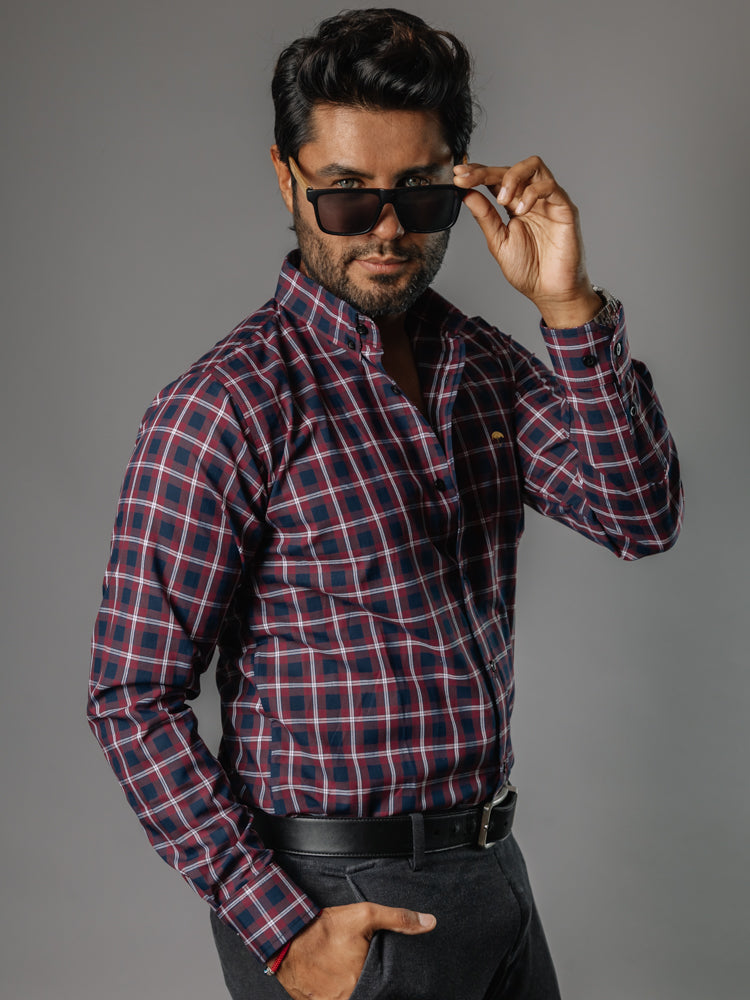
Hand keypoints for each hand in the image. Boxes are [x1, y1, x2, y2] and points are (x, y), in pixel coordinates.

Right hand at [276, 901, 435, 999]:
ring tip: (351, 974)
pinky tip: (338, 980)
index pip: (387, 991)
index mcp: (364, 980)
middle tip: (367, 971)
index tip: (389, 978)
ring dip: (358, 990)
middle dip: (374, 987)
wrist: (288, 938)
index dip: (390, 986)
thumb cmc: (326, 928)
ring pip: (354, 997)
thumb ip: (399, 919)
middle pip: (370, 994)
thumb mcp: (365, 915)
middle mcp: (349, 997)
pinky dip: (339, 994)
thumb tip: (430, 922)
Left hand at [453, 156, 601, 327]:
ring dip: (512, 177)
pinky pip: (549, 187)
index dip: (477, 173)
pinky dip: (531, 194)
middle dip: (486, 171)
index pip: (495, 180)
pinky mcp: (564, 208)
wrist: (550, 292)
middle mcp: (531, 199)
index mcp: (514, 206)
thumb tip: (467, 194)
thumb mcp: (498, 242)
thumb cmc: (528, 270)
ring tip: (502, 200)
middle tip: (468, 178)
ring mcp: (549, 201)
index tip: (458, 175)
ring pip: (534, 166)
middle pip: (511, 168)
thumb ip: (485, 217)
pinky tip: (520, 211)